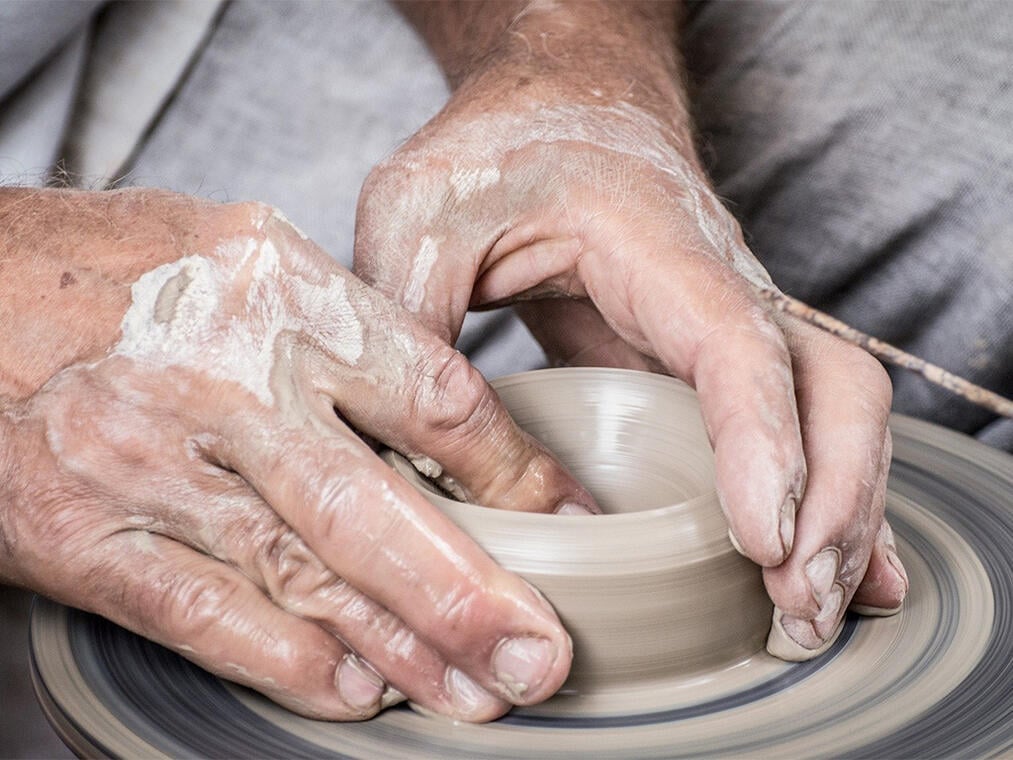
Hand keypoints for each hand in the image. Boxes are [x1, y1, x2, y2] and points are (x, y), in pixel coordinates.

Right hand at [0, 188, 595, 720]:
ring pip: (303, 574)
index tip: (564, 518)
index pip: (432, 392)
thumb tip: (443, 419)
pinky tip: (356, 690)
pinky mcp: (86, 533)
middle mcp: (222, 377)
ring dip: (399, 646)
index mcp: (278, 287)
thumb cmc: (108, 268)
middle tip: (544, 656)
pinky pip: (204, 612)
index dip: (513, 472)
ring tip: (475, 691)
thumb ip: (338, 331)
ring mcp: (151, 462)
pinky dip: (287, 661)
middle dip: (472, 595)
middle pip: (378, 506)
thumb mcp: (239, 253)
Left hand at [356, 0, 907, 658]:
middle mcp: (719, 285)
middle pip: (832, 387)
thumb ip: (410, 318)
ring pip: (834, 412)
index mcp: (654, 244)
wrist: (558, 103)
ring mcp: (727, 324)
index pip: (737, 343)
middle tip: (797, 608)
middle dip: (836, 502)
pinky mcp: (709, 360)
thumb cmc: (494, 148)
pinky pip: (796, 424)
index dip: (763, 444)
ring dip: (842, 516)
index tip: (765, 540)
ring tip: (809, 615)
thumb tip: (408, 455)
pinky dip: (822, 498)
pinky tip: (820, 567)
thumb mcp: (420, 213)